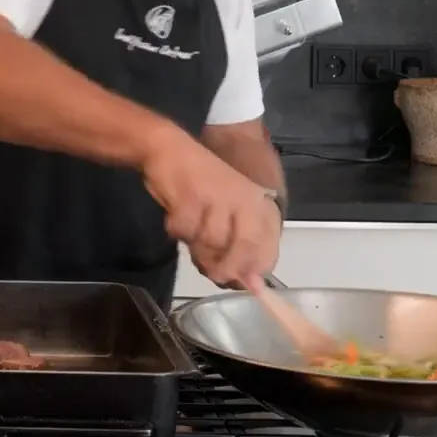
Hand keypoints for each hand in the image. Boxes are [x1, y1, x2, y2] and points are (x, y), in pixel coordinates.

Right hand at [139, 126, 280, 286]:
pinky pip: (185, 231)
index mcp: (259, 206)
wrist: (169, 150)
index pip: (267, 251)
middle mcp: (245, 202)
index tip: (235, 280)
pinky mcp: (192, 197)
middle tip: (211, 272)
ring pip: (212, 243)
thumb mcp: (226, 215)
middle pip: (244, 250)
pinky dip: (176, 232)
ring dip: (197, 250)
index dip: (251, 272)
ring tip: (190, 241)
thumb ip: (238, 248)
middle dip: (225, 268)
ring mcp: (219, 198)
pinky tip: (175, 223)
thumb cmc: (200, 185)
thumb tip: (250, 286)